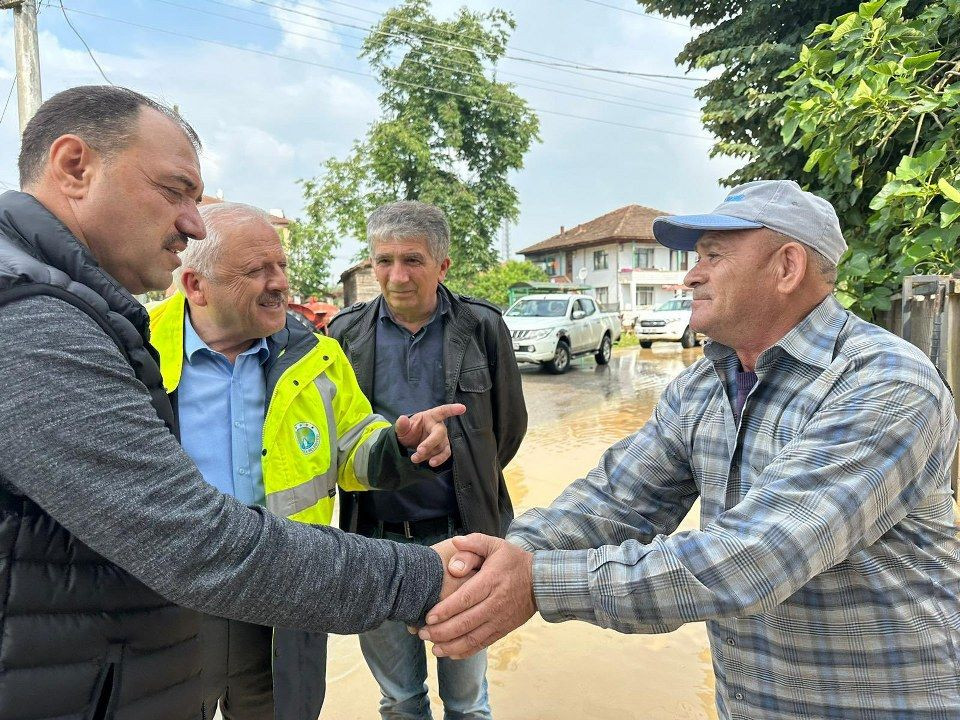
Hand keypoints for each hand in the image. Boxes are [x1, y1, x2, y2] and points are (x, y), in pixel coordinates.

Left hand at [395, 403, 465, 465]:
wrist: (409, 443)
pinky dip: (439, 459)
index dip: (452, 409)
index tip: (462, 408)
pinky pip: (445, 454)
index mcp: (430, 416)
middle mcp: (439, 426)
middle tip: (419, 450)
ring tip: (415, 458)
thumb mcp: (402, 428)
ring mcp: (442, 438)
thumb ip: (402, 425)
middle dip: (430, 443)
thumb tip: (402, 419)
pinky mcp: (443, 449)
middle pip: (440, 433)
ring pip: (441, 446)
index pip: (442, 411)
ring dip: (429, 453)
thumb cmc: (408, 431)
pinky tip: (431, 463)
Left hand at [418, 534, 535, 658]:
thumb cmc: (513, 561)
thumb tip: (455, 542)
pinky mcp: (503, 629)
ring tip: (433, 647)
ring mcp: (500, 619)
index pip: (466, 598)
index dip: (446, 610)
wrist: (540, 582)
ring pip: (473, 637)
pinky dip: (466, 651)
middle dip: (442, 631)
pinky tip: (450, 653)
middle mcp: (496, 602)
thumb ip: (474, 542)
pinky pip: (483, 643)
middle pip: (466, 622)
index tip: (428, 617)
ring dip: (451, 645)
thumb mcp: (496, 544)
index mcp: (491, 580)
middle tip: (423, 633)